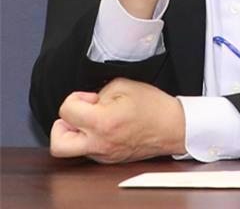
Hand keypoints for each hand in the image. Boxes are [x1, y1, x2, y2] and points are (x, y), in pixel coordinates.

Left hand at [50, 78, 185, 162]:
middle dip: (61, 126)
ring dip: (76, 133)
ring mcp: (104, 155)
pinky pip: (88, 151)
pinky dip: (91, 138)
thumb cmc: (155, 107)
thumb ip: (101, 90)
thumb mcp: (126, 85)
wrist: (175, 127)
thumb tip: (89, 101)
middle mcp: (100, 143)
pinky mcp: (109, 160)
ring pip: (72, 149)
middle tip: (76, 116)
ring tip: (94, 121)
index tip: (90, 97)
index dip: (76, 98)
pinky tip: (106, 128)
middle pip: (58, 144)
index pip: (66, 111)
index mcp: (103, 122)